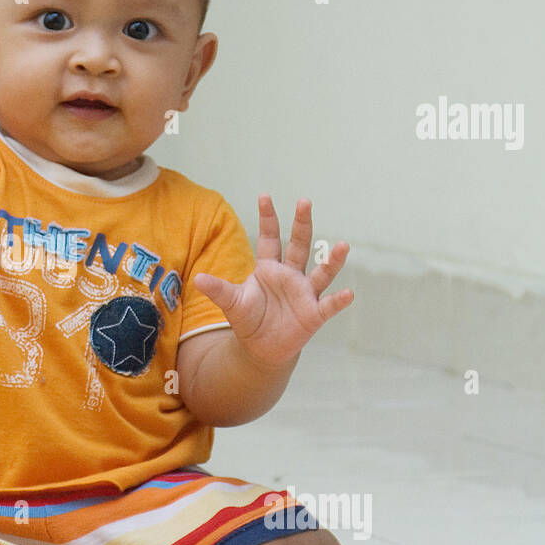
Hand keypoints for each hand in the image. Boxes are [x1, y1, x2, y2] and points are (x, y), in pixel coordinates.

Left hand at [193, 195, 352, 368]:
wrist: (262, 348)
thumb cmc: (249, 319)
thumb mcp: (232, 303)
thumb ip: (218, 290)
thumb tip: (196, 279)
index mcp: (269, 268)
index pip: (269, 238)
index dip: (267, 218)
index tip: (264, 196)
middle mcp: (290, 275)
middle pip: (298, 245)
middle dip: (301, 225)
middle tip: (304, 202)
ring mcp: (304, 293)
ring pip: (321, 273)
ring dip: (332, 260)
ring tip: (342, 246)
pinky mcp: (314, 314)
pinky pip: (329, 305)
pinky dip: (338, 300)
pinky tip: (348, 293)